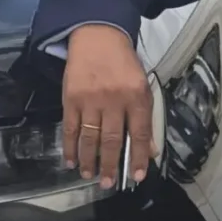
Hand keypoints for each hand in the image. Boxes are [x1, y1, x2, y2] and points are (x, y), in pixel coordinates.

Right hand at [61, 23, 153, 188]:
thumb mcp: (143, 86)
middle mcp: (114, 100)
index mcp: (136, 96)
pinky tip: (71, 160)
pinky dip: (70, 147)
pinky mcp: (71, 99)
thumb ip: (146, 117)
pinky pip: (70, 128)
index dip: (138, 157)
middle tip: (107, 184)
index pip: (139, 133)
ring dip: (89, 160)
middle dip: (110, 165)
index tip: (137, 176)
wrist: (98, 37)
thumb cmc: (123, 64)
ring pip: (90, 137)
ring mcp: (90, 100)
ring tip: (90, 176)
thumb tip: (151, 149)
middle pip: (112, 139)